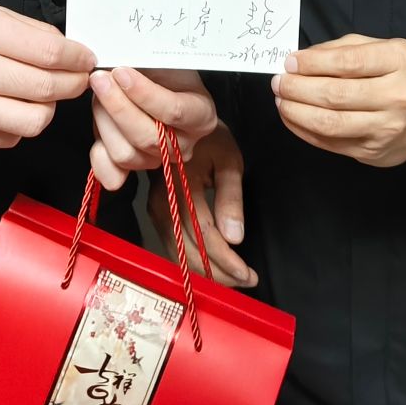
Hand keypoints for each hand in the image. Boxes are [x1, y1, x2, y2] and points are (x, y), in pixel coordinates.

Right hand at [0, 0, 94, 148]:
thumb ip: (24, 30)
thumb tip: (68, 50)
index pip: (48, 52)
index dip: (77, 57)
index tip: (85, 57)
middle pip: (45, 90)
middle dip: (73, 84)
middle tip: (77, 78)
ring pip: (32, 122)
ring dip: (48, 109)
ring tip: (43, 94)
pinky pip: (7, 138)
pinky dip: (19, 124)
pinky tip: (13, 106)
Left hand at [90, 67, 217, 188]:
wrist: (163, 84)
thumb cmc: (165, 72)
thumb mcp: (166, 61)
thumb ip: (149, 65)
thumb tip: (121, 65)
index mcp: (200, 115)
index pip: (173, 111)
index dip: (144, 93)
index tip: (120, 72)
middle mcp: (184, 144)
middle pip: (147, 137)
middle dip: (117, 106)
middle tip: (100, 79)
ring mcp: (160, 159)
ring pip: (125, 153)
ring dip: (103, 121)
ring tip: (98, 93)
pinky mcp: (136, 168)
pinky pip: (113, 174)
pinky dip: (99, 155)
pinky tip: (97, 128)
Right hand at [147, 122, 255, 287]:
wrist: (180, 123)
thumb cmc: (210, 139)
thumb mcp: (228, 160)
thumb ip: (231, 199)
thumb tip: (234, 238)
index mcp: (183, 185)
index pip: (205, 236)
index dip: (227, 261)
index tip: (249, 274)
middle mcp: (163, 202)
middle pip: (190, 251)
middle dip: (219, 273)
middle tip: (247, 281)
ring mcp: (156, 209)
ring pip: (180, 254)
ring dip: (207, 272)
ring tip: (234, 279)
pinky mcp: (156, 214)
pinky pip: (174, 246)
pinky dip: (193, 262)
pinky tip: (213, 268)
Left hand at [271, 34, 405, 168]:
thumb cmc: (397, 75)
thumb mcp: (379, 48)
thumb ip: (341, 49)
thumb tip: (301, 60)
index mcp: (401, 61)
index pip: (349, 62)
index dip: (314, 63)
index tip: (290, 62)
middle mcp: (399, 96)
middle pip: (336, 95)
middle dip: (299, 88)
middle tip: (279, 82)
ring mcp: (387, 128)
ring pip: (330, 123)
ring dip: (296, 112)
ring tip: (281, 100)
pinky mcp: (373, 152)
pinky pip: (330, 143)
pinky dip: (304, 130)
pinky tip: (292, 118)